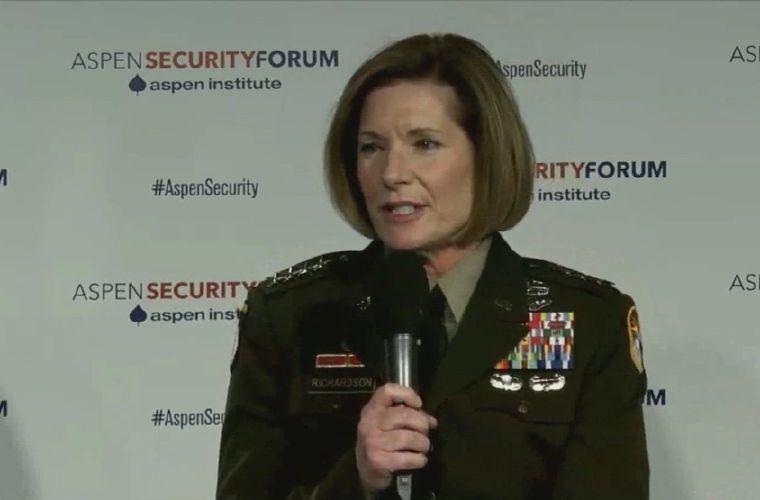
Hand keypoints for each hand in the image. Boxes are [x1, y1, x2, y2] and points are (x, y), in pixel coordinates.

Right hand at [355, 383, 437, 498]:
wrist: (367, 473)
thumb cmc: (382, 443)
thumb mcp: (388, 426)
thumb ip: (409, 417)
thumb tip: (432, 421)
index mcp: (371, 410)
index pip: (387, 391)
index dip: (406, 394)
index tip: (418, 404)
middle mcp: (369, 423)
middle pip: (404, 414)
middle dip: (422, 424)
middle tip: (425, 433)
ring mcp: (372, 442)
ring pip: (409, 437)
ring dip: (423, 444)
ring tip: (423, 448)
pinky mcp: (378, 461)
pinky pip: (408, 457)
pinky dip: (419, 459)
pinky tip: (419, 460)